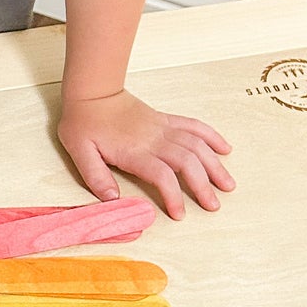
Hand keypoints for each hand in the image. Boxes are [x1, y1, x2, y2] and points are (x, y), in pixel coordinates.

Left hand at [58, 89, 234, 219]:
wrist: (91, 91)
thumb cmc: (83, 122)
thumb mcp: (79, 152)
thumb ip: (96, 177)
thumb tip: (112, 200)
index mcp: (134, 151)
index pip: (162, 175)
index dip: (174, 196)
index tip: (179, 214)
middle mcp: (153, 140)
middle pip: (187, 162)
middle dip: (203, 185)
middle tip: (213, 206)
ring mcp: (162, 128)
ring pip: (196, 145)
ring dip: (214, 165)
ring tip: (227, 185)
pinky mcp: (165, 119)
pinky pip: (193, 126)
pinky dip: (211, 136)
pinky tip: (224, 149)